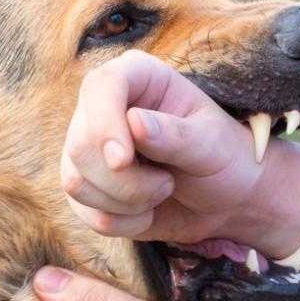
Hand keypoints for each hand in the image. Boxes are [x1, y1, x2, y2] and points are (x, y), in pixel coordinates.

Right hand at [62, 50, 271, 244]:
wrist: (224, 200)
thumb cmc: (223, 158)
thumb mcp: (212, 144)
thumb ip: (176, 135)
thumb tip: (135, 122)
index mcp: (138, 78)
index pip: (100, 86)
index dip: (104, 124)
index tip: (123, 161)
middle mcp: (104, 107)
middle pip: (81, 145)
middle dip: (126, 182)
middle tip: (168, 184)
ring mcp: (90, 148)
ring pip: (76, 182)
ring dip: (127, 203)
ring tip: (162, 192)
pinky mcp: (85, 186)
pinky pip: (85, 214)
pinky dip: (123, 223)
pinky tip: (148, 212)